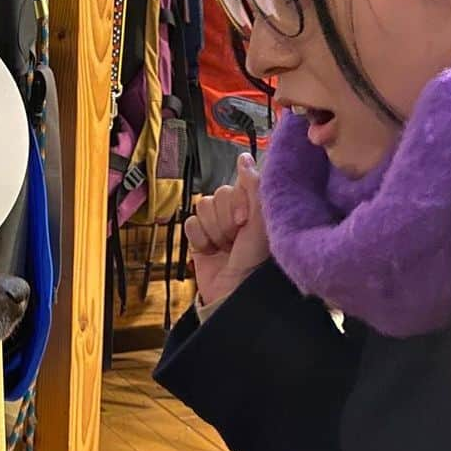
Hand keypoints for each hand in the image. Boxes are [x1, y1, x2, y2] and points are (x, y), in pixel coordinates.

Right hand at [186, 153, 269, 307]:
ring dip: (212, 230)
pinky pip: (189, 223)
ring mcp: (217, 225)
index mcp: (254, 206)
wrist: (232, 294)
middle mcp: (236, 212)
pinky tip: (210, 251)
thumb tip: (243, 157)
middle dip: (223, 220)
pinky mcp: (200, 238)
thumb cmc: (254, 262)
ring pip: (202, 207)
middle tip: (234, 239)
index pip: (236, 184)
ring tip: (224, 247)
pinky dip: (199, 239)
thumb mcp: (260, 223)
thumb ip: (253, 187)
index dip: (236, 203)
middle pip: (217, 194)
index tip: (243, 222)